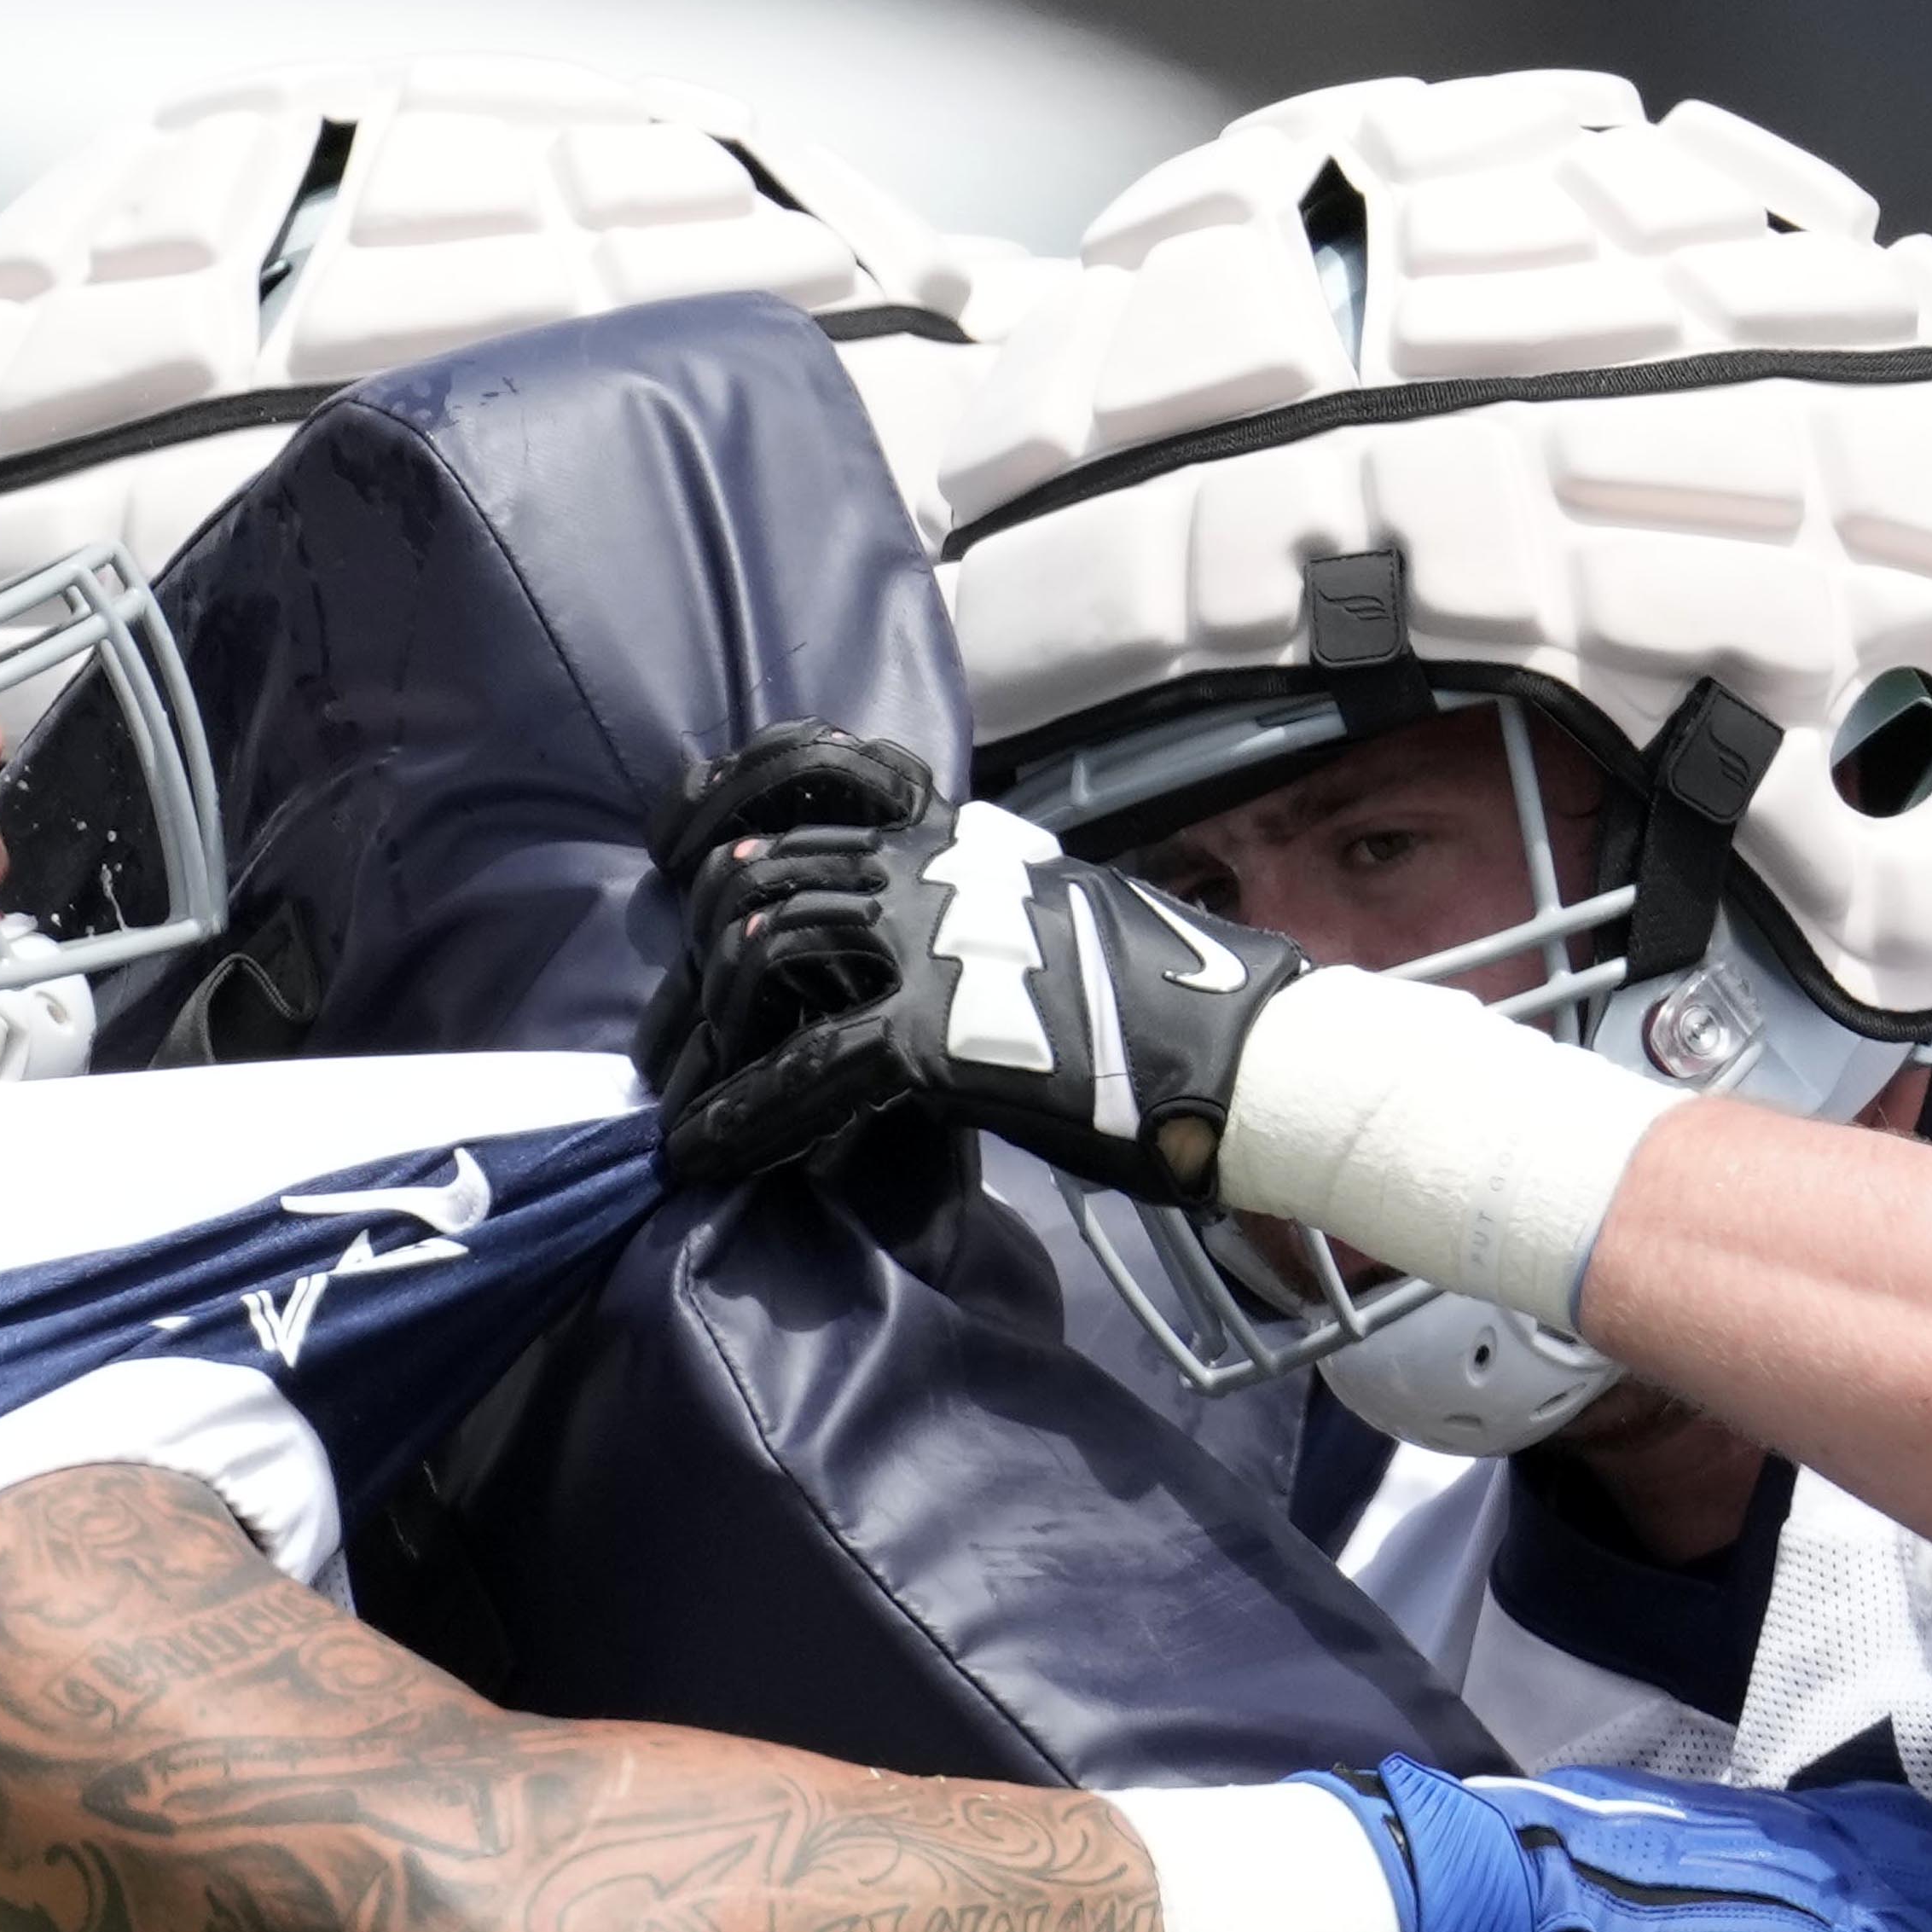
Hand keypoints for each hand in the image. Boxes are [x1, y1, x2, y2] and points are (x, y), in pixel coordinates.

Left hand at [649, 739, 1304, 1201]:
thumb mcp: (1063, 919)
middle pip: (760, 868)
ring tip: (700, 1089)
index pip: (811, 777)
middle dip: (699, 952)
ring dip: (713, 1026)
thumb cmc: (1170, 1009)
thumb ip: (983, 913)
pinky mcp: (942, 1034)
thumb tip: (935, 954)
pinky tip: (707, 1154)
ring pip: (763, 945)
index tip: (689, 873)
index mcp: (961, 837)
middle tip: (683, 1029)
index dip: (723, 820)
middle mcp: (935, 868)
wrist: (1248, 1057)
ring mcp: (937, 945)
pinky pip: (806, 1068)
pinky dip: (743, 1115)